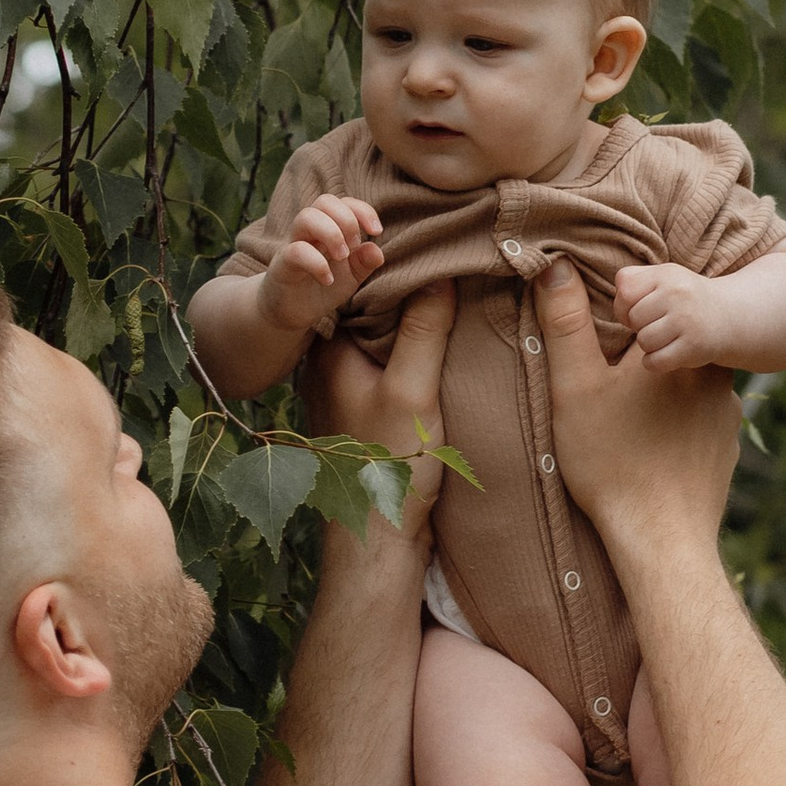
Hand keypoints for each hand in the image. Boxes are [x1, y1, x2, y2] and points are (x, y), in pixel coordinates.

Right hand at [259, 193, 384, 337]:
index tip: (376, 232)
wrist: (291, 313)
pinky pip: (296, 251)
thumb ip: (364, 262)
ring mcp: (294, 244)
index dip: (363, 210)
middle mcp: (310, 231)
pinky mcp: (282, 264)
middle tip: (354, 246)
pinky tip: (328, 280)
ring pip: (306, 217)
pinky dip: (317, 264)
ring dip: (331, 233)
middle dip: (347, 219)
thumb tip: (377, 250)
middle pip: (324, 201)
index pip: (344, 202)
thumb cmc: (321, 287)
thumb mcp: (350, 276)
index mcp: (329, 228)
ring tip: (342, 257)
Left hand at [301, 278, 454, 536]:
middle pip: (371, 309)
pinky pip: (389, 364)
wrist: (379, 540)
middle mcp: (329, 365)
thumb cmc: (388, 467)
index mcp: (329, 351)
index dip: (394, 264)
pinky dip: (413, 350)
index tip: (436, 245)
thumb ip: (423, 329)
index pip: (358, 286)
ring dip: (413, 321)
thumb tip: (440, 272)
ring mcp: (346, 389)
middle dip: (409, 289)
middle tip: (454, 263)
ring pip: (381, 337)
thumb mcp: (413, 389)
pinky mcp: (365, 411)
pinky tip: (444, 343)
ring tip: (456, 293)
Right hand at [535, 259, 738, 549]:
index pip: (658, 311)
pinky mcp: (727, 449)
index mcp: (680, 348)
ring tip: (627, 417)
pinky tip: (651, 448)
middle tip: (610, 381)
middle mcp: (715, 374)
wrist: (661, 539)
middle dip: (646, 356)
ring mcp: (726, 414)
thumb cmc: (612, 460)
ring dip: (663, 395)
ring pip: (689, 386)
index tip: (605, 336)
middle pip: (674, 347)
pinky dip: (677, 429)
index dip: (629, 319)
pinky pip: (699, 424)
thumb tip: (556, 264)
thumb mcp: (574, 387)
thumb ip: (565, 323)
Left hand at [617, 260, 725, 373]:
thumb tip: (618, 297)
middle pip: (633, 319)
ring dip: (649, 345)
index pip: (625, 291)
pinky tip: (667, 354)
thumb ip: (633, 280)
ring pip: (644, 341)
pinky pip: (655, 361)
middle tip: (657, 325)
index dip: (624, 306)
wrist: (729, 316)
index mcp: (666, 274)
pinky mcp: (693, 346)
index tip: (638, 311)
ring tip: (665, 338)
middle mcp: (677, 294)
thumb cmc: (685, 298)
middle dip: (639, 327)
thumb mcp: (663, 278)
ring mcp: (686, 320)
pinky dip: (655, 362)